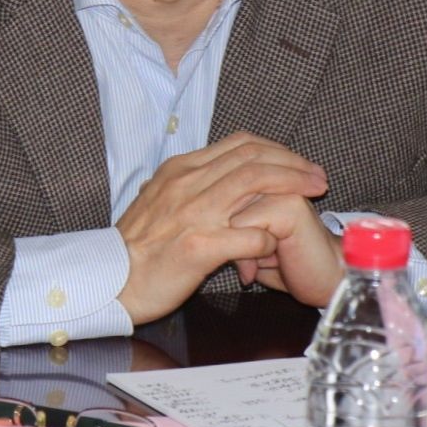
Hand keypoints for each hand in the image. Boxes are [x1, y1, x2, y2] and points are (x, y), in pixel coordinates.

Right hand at [115, 132, 326, 324]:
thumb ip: (185, 186)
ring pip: (254, 183)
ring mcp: (193, 214)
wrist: (108, 281)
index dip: (276, 150)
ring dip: (292, 185)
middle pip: (253, 158)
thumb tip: (210, 177)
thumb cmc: (134, 249)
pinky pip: (249, 235)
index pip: (239, 144)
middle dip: (293, 163)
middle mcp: (188, 184)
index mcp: (180, 171)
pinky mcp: (199, 247)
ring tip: (314, 194)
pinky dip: (270, 237)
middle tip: (317, 176)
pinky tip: (279, 244)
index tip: (297, 163)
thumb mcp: (157, 201)